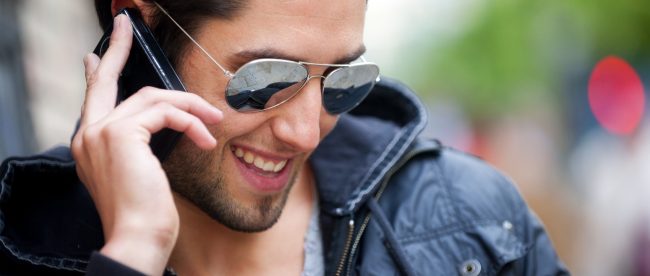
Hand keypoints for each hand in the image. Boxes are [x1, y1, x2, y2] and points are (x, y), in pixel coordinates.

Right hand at [71, 14, 222, 274]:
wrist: (137, 240)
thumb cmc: (144, 216)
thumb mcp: (140, 175)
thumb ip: (140, 148)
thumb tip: (160, 125)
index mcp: (90, 147)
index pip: (94, 100)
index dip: (99, 74)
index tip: (99, 55)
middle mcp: (89, 136)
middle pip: (108, 82)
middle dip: (119, 50)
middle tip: (127, 27)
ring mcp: (101, 133)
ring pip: (152, 97)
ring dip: (189, 105)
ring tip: (213, 119)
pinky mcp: (121, 134)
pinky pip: (166, 112)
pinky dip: (191, 121)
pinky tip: (205, 139)